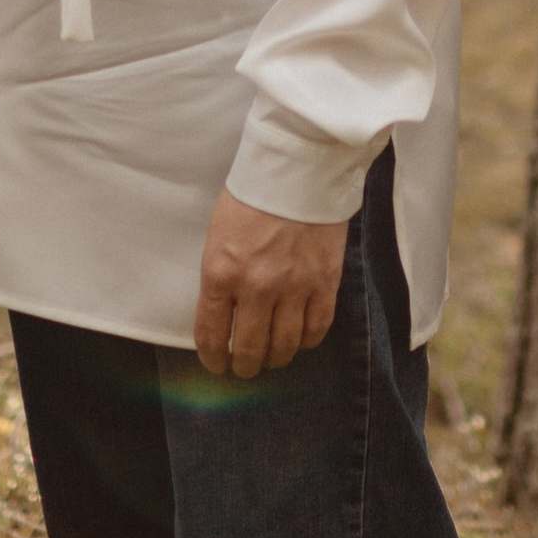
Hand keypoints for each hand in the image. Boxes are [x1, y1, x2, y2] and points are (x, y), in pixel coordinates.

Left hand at [191, 188, 347, 378]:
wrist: (299, 168)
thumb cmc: (253, 194)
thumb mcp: (218, 234)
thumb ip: (220, 276)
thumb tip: (223, 312)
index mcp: (222, 273)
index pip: (212, 334)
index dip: (213, 358)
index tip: (216, 364)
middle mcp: (256, 287)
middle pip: (250, 349)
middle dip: (244, 366)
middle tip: (243, 368)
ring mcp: (294, 288)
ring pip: (285, 346)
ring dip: (275, 358)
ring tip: (271, 358)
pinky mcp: (325, 283)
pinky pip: (317, 329)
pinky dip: (307, 341)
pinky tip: (300, 339)